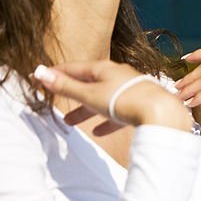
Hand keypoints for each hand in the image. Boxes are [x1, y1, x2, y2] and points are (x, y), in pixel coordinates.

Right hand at [34, 61, 191, 131]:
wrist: (161, 112)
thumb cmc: (125, 100)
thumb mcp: (90, 94)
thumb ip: (65, 87)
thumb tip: (40, 73)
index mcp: (104, 69)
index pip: (73, 68)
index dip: (55, 74)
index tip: (39, 78)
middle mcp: (117, 75)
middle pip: (88, 84)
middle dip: (70, 94)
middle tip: (53, 103)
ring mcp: (129, 89)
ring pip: (102, 99)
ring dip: (86, 110)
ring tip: (72, 123)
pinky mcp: (139, 105)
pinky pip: (118, 112)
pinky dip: (106, 120)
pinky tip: (100, 132)